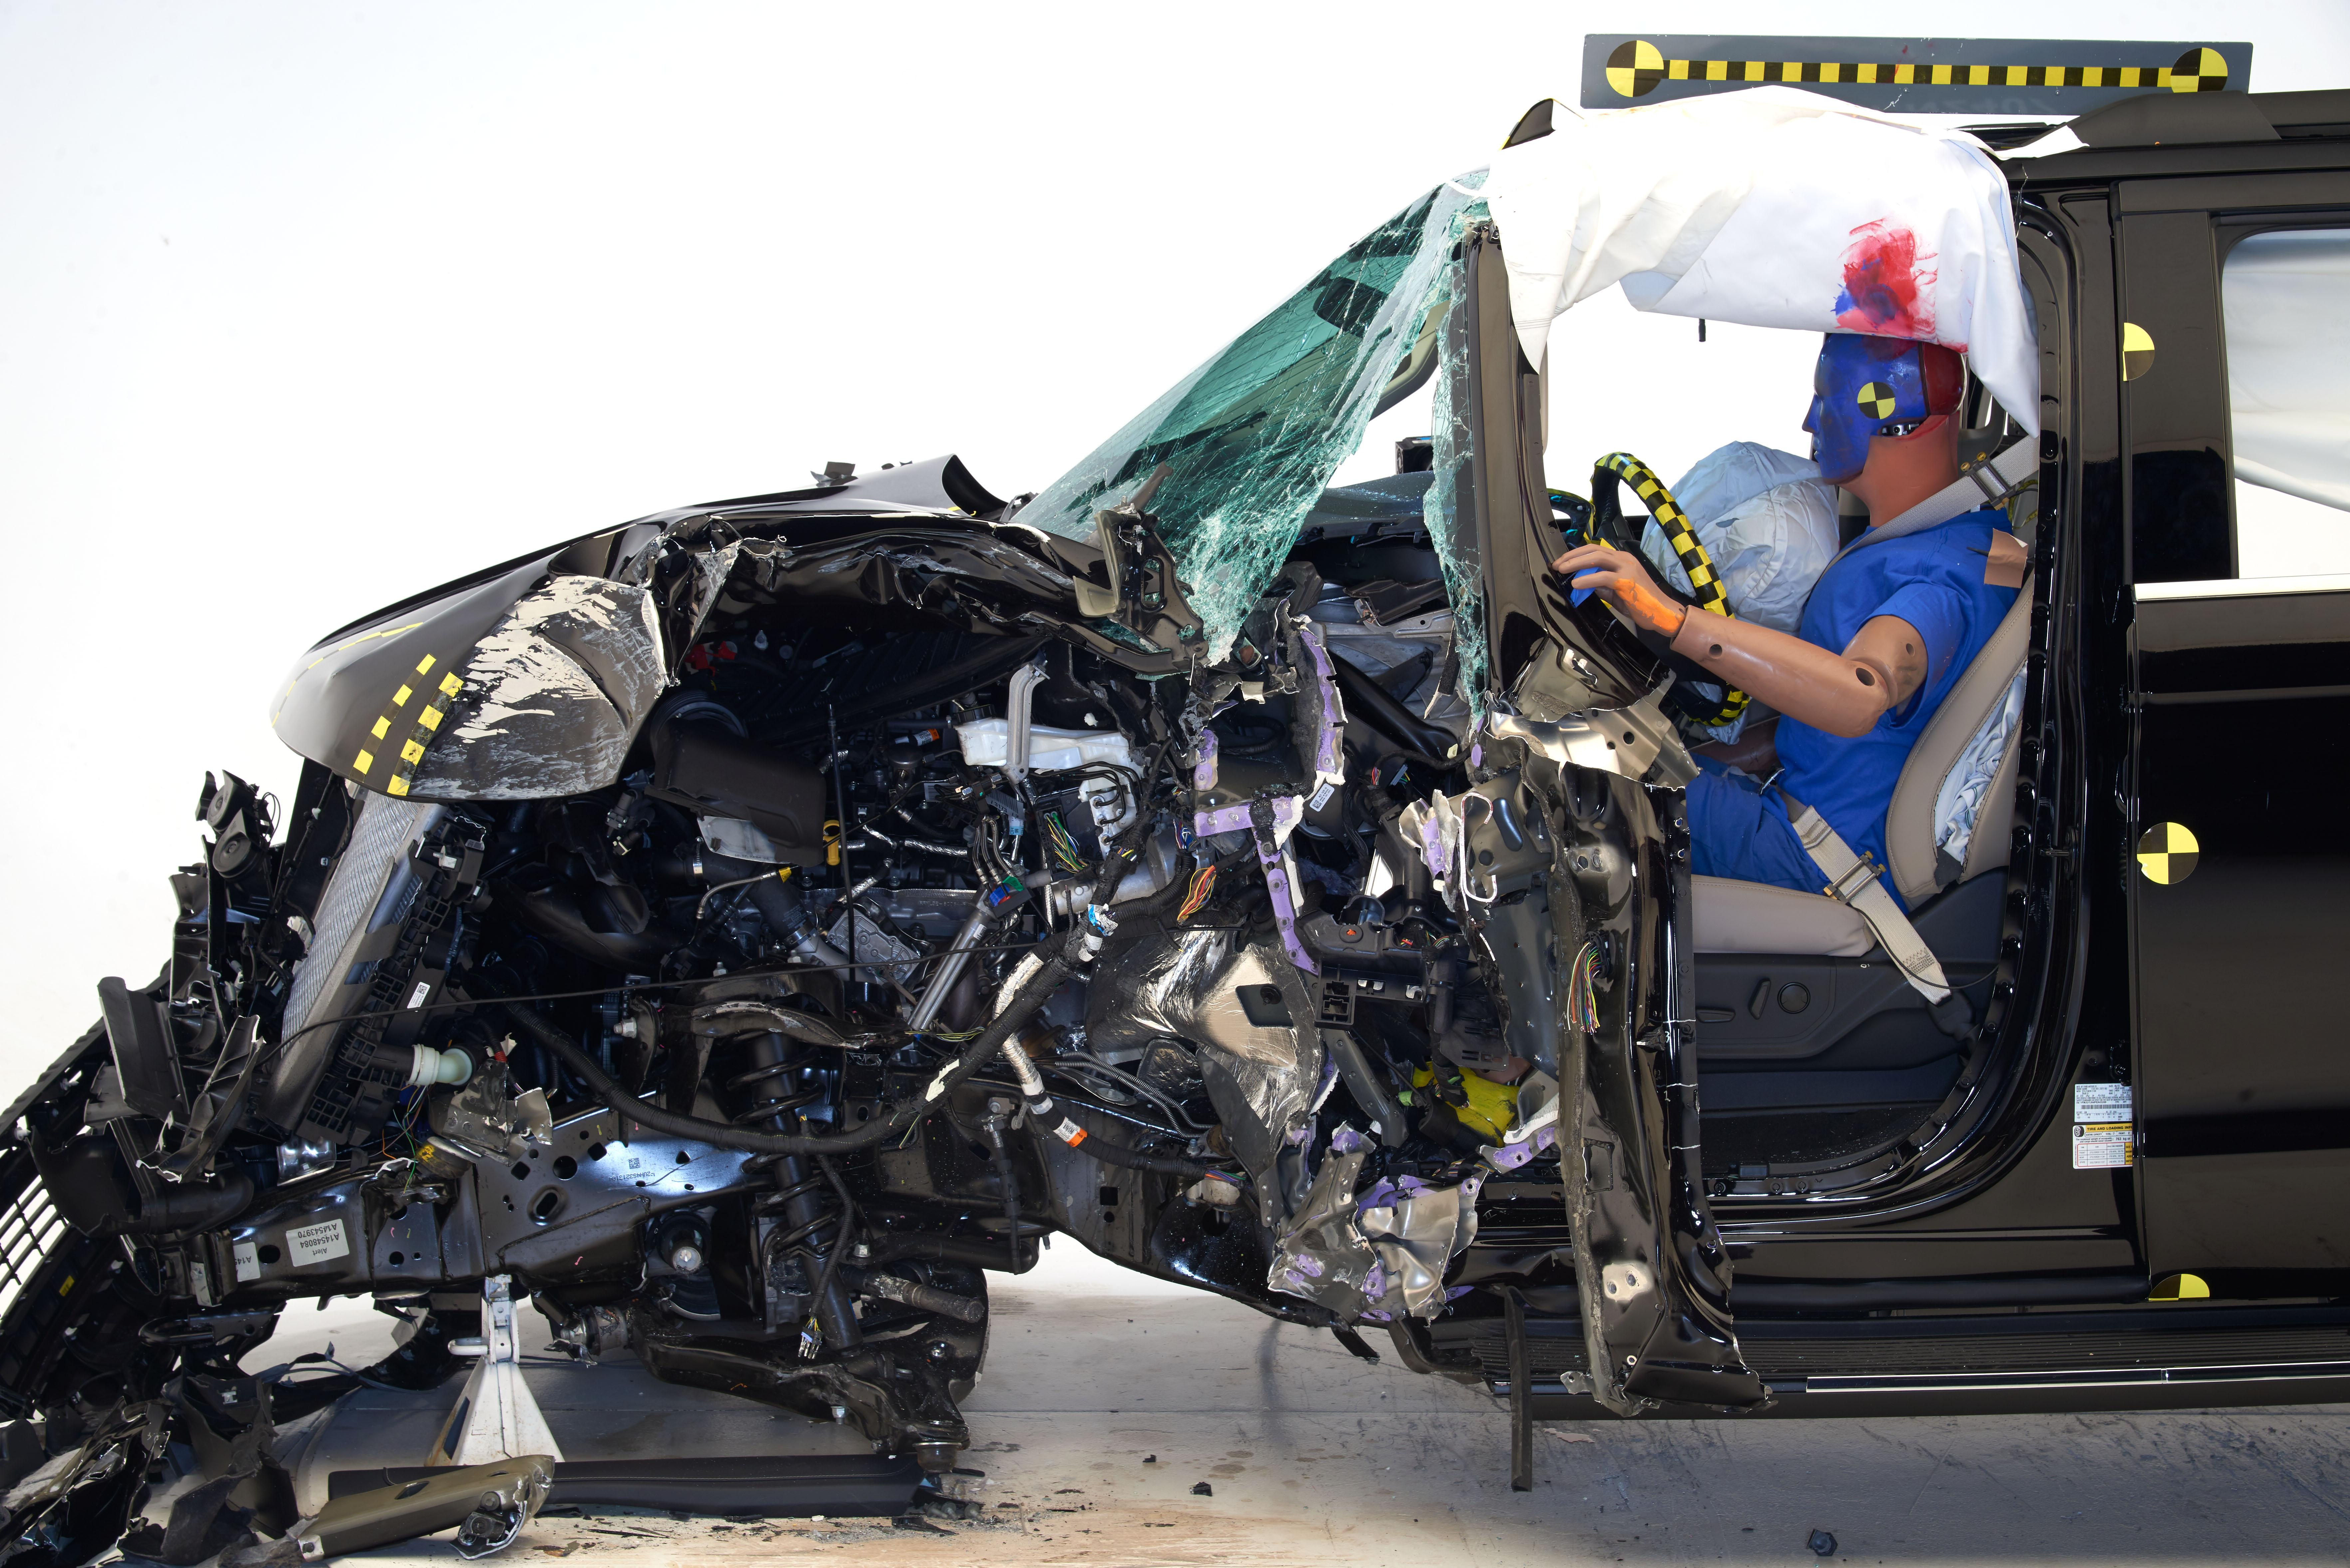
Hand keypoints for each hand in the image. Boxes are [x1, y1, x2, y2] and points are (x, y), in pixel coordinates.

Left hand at [1551, 542, 1686, 637]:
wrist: (1661, 612)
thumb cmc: (1641, 602)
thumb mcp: (1616, 591)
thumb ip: (1601, 584)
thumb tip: (1583, 582)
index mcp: (1622, 559)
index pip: (1595, 550)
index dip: (1576, 554)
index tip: (1562, 562)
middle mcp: (1624, 559)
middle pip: (1593, 550)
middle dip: (1572, 556)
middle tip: (1557, 564)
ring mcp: (1626, 568)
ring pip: (1596, 558)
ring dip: (1576, 563)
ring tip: (1562, 570)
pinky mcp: (1627, 581)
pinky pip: (1603, 576)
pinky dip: (1587, 579)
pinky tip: (1576, 584)